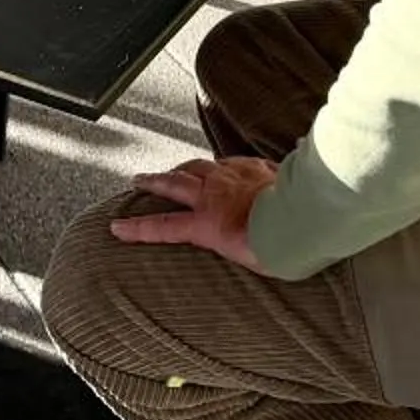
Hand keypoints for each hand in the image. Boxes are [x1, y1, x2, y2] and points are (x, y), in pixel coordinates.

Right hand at [109, 156, 279, 271]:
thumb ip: (235, 246)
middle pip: (175, 183)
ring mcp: (235, 175)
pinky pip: (236, 162)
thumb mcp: (248, 257)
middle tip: (139, 180)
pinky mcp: (256, 167)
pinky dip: (228, 165)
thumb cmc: (279, 247)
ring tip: (178, 169)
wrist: (302, 218)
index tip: (117, 227)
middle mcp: (214, 193)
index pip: (165, 225)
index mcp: (207, 221)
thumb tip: (240, 244)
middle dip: (154, 182)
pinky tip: (230, 165)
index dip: (139, 227)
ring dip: (186, 168)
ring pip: (201, 165)